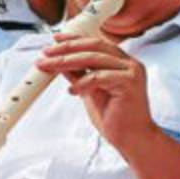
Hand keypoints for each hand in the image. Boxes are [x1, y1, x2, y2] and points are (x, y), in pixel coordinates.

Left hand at [35, 33, 153, 149]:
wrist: (133, 139)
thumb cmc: (116, 118)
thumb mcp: (91, 92)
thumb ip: (80, 75)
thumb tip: (61, 63)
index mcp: (122, 62)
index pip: (96, 43)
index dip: (74, 39)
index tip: (55, 40)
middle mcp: (129, 63)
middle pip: (94, 46)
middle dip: (66, 48)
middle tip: (46, 53)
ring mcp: (132, 72)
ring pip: (94, 58)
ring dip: (67, 61)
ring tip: (50, 66)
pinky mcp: (130, 83)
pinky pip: (99, 77)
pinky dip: (82, 82)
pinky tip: (72, 90)